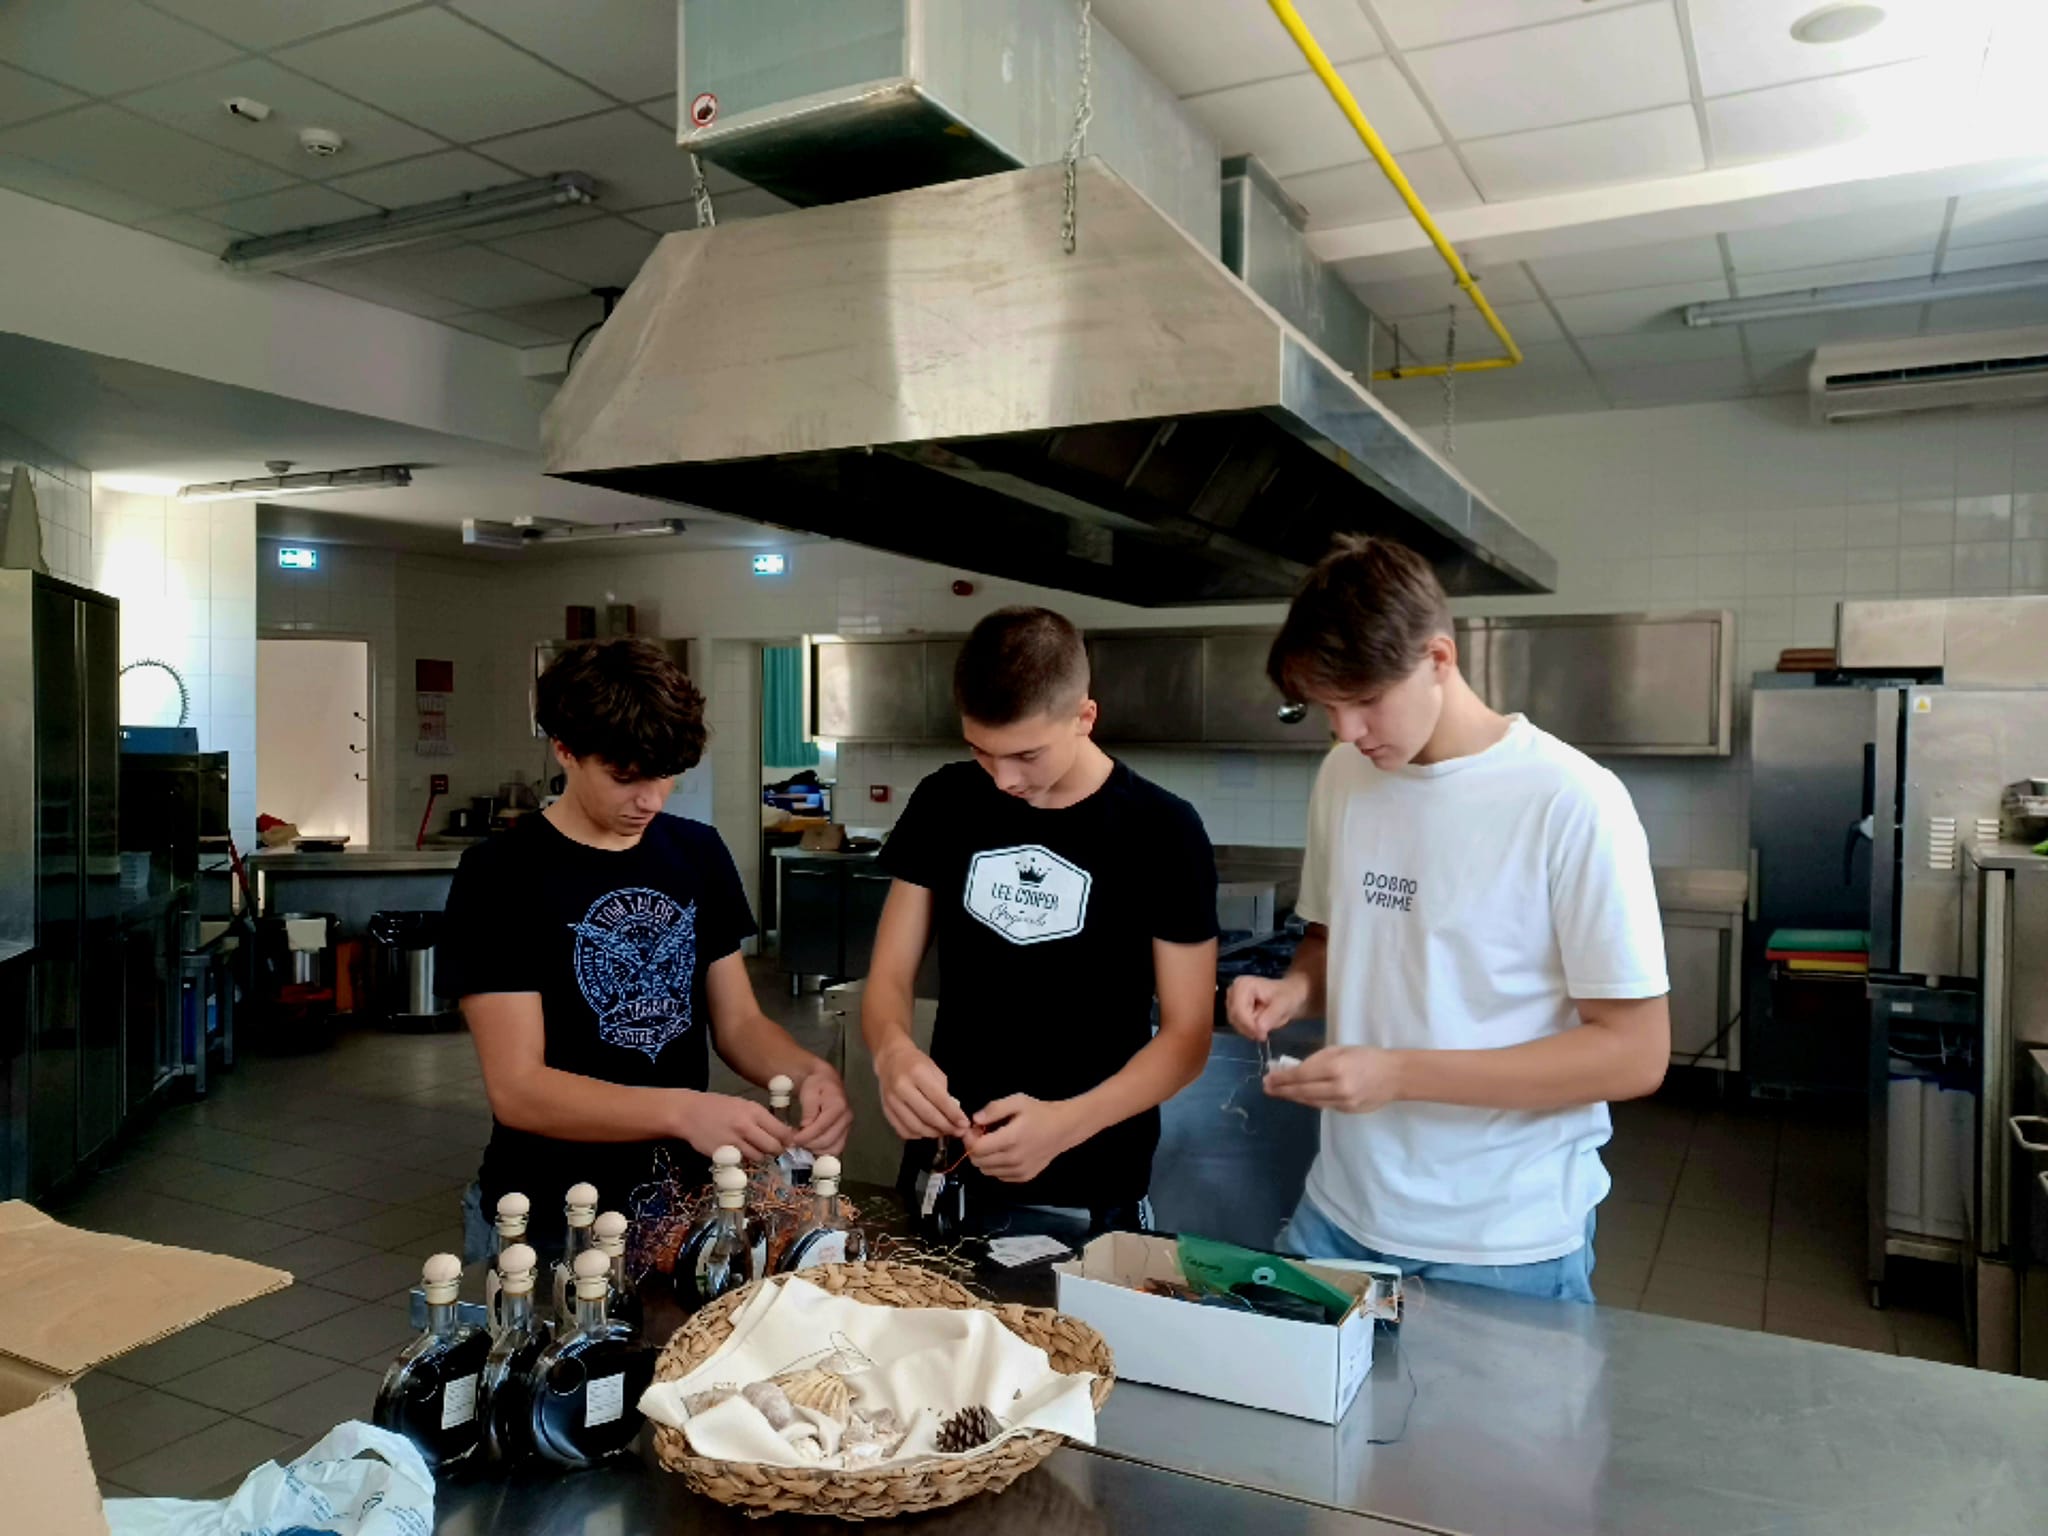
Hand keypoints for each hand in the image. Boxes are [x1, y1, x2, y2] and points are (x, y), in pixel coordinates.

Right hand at [678, 1091, 790, 1160]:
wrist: (689, 1113)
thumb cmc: (717, 1107)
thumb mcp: (742, 1105)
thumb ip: (761, 1119)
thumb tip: (783, 1133)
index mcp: (754, 1111)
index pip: (782, 1131)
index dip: (788, 1139)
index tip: (788, 1142)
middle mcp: (746, 1126)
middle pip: (773, 1147)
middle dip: (777, 1150)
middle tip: (774, 1149)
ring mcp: (734, 1142)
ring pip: (759, 1157)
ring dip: (760, 1155)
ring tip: (753, 1148)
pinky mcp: (723, 1154)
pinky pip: (742, 1161)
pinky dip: (744, 1159)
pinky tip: (740, 1152)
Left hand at [794, 1068, 853, 1155]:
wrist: (827, 1081)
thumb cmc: (816, 1085)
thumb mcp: (808, 1093)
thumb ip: (808, 1111)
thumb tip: (806, 1128)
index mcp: (838, 1106)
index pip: (821, 1127)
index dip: (806, 1136)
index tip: (794, 1140)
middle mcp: (846, 1118)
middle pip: (828, 1140)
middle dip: (810, 1145)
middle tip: (795, 1144)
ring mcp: (847, 1126)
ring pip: (833, 1148)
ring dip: (816, 1151)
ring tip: (803, 1145)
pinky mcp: (845, 1133)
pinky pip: (835, 1148)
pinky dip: (823, 1151)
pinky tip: (811, 1147)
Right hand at [874, 1041, 970, 1140]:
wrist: (890, 1059)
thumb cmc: (916, 1063)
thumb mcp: (934, 1071)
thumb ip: (944, 1093)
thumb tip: (954, 1117)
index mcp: (917, 1073)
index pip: (939, 1099)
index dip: (953, 1114)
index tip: (964, 1124)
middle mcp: (902, 1088)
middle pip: (927, 1115)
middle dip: (946, 1127)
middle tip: (958, 1132)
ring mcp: (892, 1101)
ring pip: (915, 1126)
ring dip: (933, 1133)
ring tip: (944, 1132)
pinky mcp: (886, 1110)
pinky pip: (903, 1130)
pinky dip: (917, 1135)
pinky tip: (926, 1132)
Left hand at [965, 1095, 1083, 1184]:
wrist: (1063, 1129)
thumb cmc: (1039, 1113)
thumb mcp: (1017, 1101)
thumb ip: (994, 1109)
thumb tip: (975, 1120)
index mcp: (1011, 1138)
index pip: (977, 1148)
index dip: (969, 1138)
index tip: (974, 1129)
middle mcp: (1014, 1159)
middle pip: (978, 1161)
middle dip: (975, 1148)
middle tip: (983, 1134)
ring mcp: (1019, 1171)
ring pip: (986, 1170)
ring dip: (984, 1158)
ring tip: (995, 1143)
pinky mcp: (1023, 1177)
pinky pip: (998, 1175)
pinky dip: (996, 1165)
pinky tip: (1005, 1152)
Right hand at [1227, 972, 1309, 1041]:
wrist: (1287, 995)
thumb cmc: (1286, 997)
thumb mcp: (1283, 1005)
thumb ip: (1271, 1015)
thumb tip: (1259, 1028)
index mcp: (1243, 985)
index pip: (1239, 1010)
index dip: (1249, 1025)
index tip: (1263, 1035)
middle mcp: (1233, 990)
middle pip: (1235, 1017)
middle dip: (1249, 1028)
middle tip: (1264, 1035)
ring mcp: (1231, 999)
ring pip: (1234, 1022)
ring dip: (1249, 1030)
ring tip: (1264, 1028)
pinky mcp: (1233, 1008)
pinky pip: (1236, 1024)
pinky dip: (1247, 1029)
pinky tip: (1258, 1027)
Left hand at [1263, 1047, 1401, 1113]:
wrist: (1394, 1076)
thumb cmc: (1366, 1057)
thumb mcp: (1340, 1050)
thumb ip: (1317, 1059)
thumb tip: (1293, 1069)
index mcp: (1335, 1067)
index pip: (1301, 1075)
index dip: (1282, 1078)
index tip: (1268, 1078)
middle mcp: (1337, 1087)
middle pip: (1302, 1091)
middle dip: (1282, 1090)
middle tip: (1267, 1088)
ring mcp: (1342, 1102)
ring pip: (1310, 1101)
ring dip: (1292, 1097)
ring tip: (1278, 1093)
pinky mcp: (1347, 1111)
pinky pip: (1322, 1106)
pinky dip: (1309, 1101)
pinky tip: (1299, 1097)